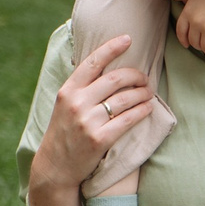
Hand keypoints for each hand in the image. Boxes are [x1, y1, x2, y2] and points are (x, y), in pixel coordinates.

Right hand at [26, 36, 153, 205]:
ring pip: (125, 98)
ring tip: (148, 93)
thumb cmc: (64, 132)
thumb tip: (106, 65)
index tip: (128, 39)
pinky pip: (128, 119)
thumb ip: (81, 87)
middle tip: (145, 78)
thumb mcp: (64, 104)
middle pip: (115, 79)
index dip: (112, 48)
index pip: (93, 62)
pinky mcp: (99, 139)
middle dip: (136, 75)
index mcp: (68, 91)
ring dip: (142, 93)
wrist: (56, 167)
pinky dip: (142, 111)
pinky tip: (148, 108)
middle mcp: (76, 103)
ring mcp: (88, 122)